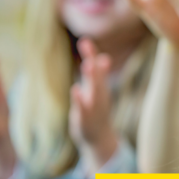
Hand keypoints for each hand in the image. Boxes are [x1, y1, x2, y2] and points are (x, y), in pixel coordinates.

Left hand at [69, 38, 117, 170]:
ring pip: (94, 89)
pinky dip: (79, 99)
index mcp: (100, 86)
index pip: (96, 67)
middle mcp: (99, 93)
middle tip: (86, 44)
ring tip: (88, 64)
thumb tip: (104, 58)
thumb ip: (99, 75)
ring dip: (92, 77)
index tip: (84, 40)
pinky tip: (75, 89)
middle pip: (97, 74)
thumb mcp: (99, 92)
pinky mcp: (85, 118)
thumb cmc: (97, 111)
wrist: (99, 138)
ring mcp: (94, 106)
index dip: (91, 53)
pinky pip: (83, 108)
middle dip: (93, 59)